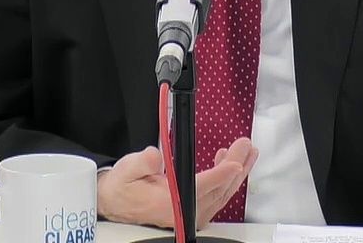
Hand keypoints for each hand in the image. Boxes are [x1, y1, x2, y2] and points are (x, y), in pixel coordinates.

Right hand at [97, 138, 258, 228]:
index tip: (235, 161)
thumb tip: (155, 155)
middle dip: (236, 166)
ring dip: (236, 174)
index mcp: (167, 202)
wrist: (115, 203)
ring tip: (247, 153)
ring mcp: (189, 215)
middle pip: (217, 190)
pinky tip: (228, 165)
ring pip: (221, 194)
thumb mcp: (127, 168)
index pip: (200, 187)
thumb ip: (141, 162)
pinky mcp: (192, 212)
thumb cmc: (123, 185)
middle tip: (246, 146)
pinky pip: (216, 198)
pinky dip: (227, 181)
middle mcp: (182, 212)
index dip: (220, 174)